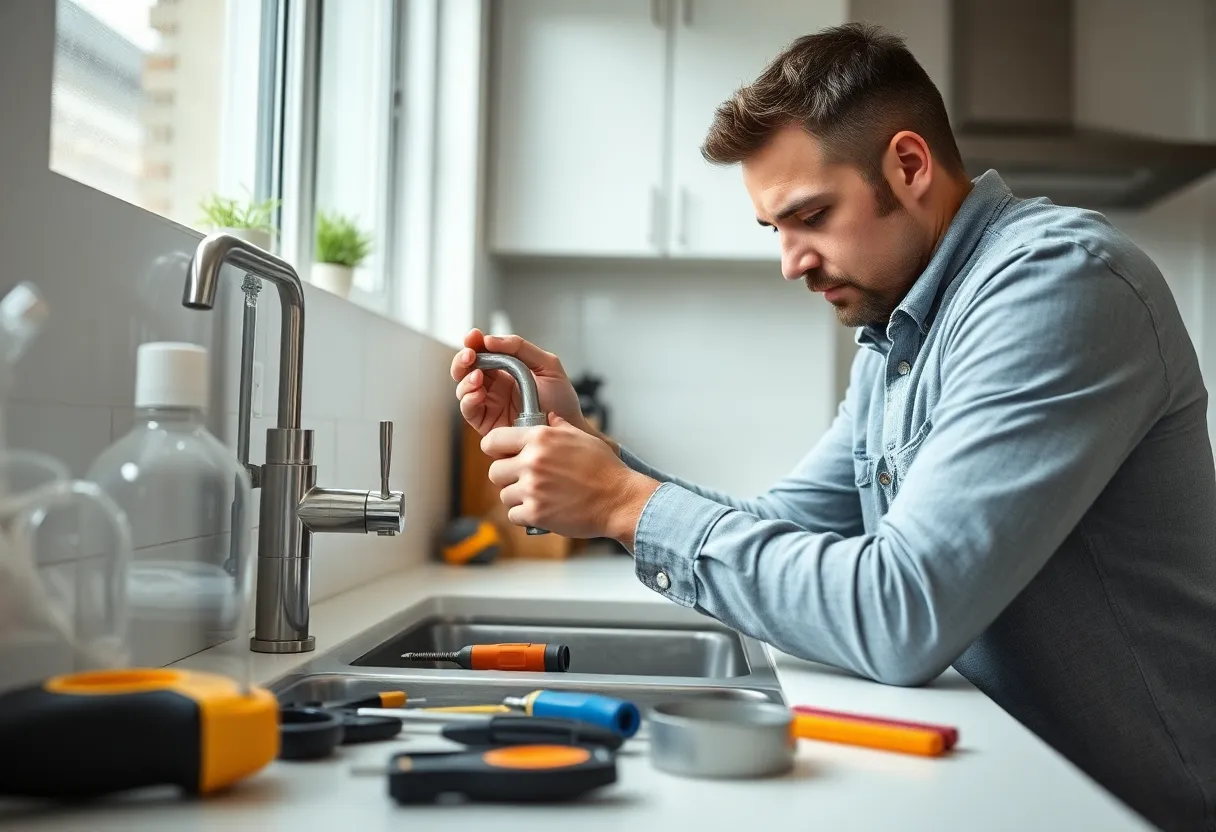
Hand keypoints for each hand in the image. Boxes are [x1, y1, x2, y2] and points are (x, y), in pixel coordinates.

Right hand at [451, 329, 590, 436]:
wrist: (569, 430)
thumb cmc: (561, 400)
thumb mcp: (547, 365)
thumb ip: (521, 348)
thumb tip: (489, 340)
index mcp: (506, 370)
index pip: (482, 353)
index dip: (474, 343)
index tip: (474, 336)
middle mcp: (494, 386)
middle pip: (466, 370)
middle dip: (462, 360)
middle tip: (469, 355)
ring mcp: (489, 404)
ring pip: (463, 389)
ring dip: (465, 380)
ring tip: (478, 377)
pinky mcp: (487, 424)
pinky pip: (469, 411)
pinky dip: (469, 400)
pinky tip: (479, 393)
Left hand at [482, 414, 658, 544]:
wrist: (620, 499)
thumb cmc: (604, 468)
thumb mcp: (582, 437)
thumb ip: (559, 426)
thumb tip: (549, 417)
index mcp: (540, 438)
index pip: (493, 441)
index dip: (495, 449)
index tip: (502, 455)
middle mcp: (532, 461)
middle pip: (494, 471)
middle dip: (507, 477)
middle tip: (526, 480)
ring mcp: (532, 489)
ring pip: (504, 495)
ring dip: (518, 498)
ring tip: (540, 496)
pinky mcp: (536, 514)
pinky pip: (514, 515)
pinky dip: (525, 515)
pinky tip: (543, 509)